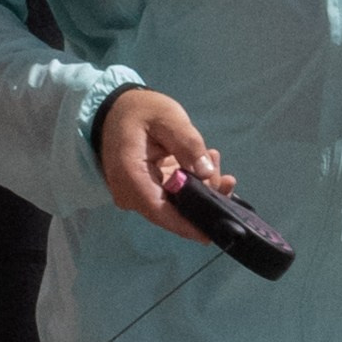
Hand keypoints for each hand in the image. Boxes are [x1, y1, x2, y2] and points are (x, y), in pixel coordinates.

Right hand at [96, 86, 236, 238]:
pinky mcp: (144, 192)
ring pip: (174, 205)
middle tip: (226, 176)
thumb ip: (188, 143)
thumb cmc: (139, 111)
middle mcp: (130, 194)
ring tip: (213, 159)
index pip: (161, 212)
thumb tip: (207, 172)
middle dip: (204, 198)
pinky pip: (170, 198)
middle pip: (172, 211)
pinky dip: (190, 186)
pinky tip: (205, 167)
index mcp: (131, 177)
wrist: (114, 110)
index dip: (189, 225)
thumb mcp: (167, 117)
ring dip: (200, 189)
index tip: (215, 231)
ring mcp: (136, 195)